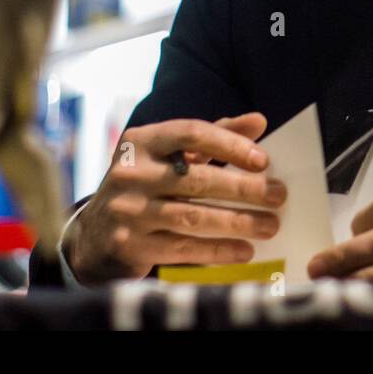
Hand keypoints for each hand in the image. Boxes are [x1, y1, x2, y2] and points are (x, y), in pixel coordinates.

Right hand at [63, 113, 286, 284]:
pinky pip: (182, 248)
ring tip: (270, 225)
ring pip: (193, 216)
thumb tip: (259, 122)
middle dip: (244, 188)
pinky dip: (218, 250)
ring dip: (238, 222)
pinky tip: (244, 251)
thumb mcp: (170, 156)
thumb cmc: (146, 187)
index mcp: (140, 142)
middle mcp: (129, 173)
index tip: (264, 160)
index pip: (191, 133)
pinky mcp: (129, 245)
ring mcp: (127, 211)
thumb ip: (215, 137)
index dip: (230, 144)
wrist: (94, 236)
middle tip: (278, 195)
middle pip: (197, 179)